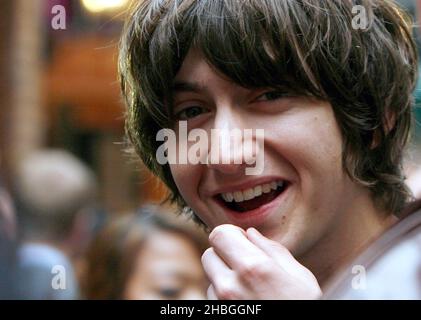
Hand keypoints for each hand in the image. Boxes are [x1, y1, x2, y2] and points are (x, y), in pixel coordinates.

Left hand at [201, 224, 321, 299]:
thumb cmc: (303, 309)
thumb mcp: (300, 278)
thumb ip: (273, 250)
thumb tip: (251, 234)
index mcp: (253, 268)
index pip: (219, 234)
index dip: (230, 234)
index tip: (241, 240)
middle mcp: (230, 286)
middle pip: (209, 253)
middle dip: (224, 254)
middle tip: (244, 263)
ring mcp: (221, 305)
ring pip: (211, 277)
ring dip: (224, 277)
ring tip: (249, 289)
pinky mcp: (218, 316)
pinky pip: (212, 299)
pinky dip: (223, 296)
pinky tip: (245, 303)